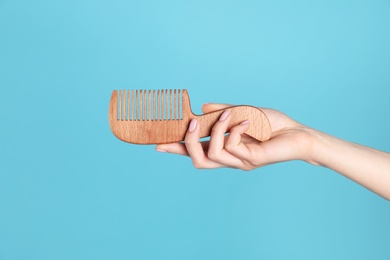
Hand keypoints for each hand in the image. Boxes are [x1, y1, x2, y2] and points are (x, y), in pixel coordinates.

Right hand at [156, 104, 316, 169]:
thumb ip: (223, 111)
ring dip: (214, 131)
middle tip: (189, 125)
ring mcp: (240, 161)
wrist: (297, 133)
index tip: (158, 143)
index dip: (178, 149)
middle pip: (197, 160)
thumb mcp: (243, 113)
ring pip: (211, 154)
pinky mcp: (251, 160)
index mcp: (226, 148)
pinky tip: (249, 121)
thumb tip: (202, 107)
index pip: (197, 151)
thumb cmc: (272, 124)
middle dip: (187, 144)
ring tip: (226, 116)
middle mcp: (230, 158)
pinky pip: (231, 146)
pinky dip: (235, 129)